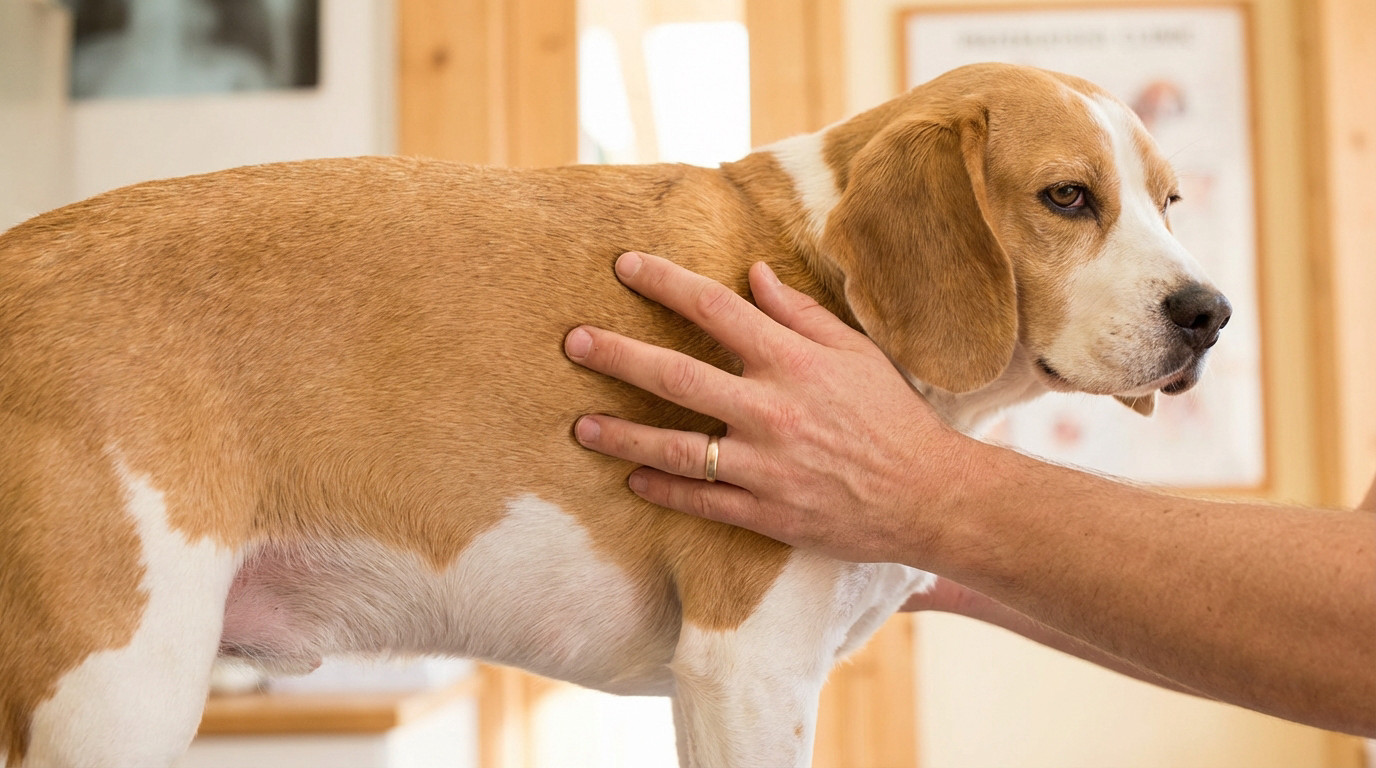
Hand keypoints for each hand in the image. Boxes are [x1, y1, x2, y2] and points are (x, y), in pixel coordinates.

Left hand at [563, 251, 971, 564]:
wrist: (929, 496)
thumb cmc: (892, 417)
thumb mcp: (854, 353)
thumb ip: (798, 313)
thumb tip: (753, 273)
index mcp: (792, 362)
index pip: (714, 308)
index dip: (664, 283)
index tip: (625, 265)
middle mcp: (770, 410)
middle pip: (675, 376)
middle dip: (617, 356)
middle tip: (574, 342)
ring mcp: (763, 466)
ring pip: (674, 448)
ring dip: (621, 435)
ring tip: (580, 427)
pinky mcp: (765, 512)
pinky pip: (699, 500)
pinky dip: (661, 489)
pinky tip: (632, 478)